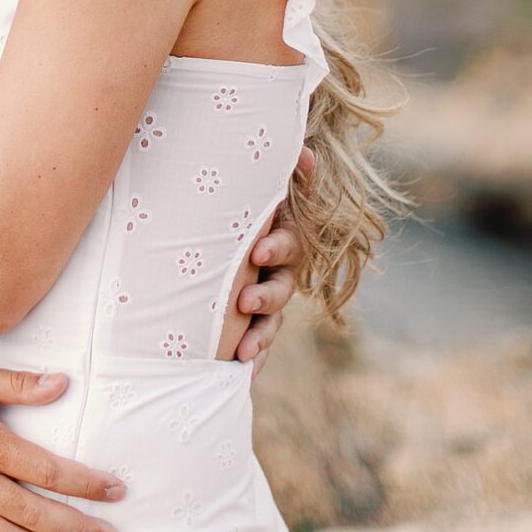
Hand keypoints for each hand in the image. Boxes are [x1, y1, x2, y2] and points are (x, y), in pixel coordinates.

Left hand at [236, 143, 313, 377]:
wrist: (225, 232)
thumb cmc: (242, 205)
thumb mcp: (260, 187)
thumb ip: (287, 171)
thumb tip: (306, 154)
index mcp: (284, 239)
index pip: (287, 243)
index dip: (276, 247)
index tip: (257, 251)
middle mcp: (281, 272)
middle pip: (282, 288)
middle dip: (265, 296)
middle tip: (244, 301)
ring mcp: (268, 300)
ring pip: (272, 322)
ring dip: (260, 338)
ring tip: (243, 353)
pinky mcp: (254, 323)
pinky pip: (259, 346)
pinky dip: (254, 361)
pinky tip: (241, 377)